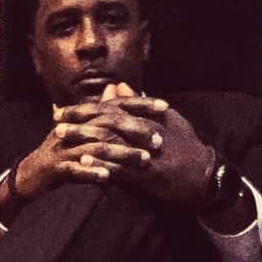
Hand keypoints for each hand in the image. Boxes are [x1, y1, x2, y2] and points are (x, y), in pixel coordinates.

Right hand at [8, 90, 150, 205]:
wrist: (31, 175)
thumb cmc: (62, 152)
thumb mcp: (82, 129)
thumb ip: (101, 110)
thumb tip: (116, 88)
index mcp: (84, 118)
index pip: (115, 105)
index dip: (140, 104)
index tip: (165, 107)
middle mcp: (75, 128)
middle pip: (108, 123)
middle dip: (135, 130)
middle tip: (159, 140)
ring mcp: (64, 148)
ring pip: (96, 147)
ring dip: (121, 154)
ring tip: (143, 160)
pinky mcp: (56, 168)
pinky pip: (74, 170)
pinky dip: (91, 173)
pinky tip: (108, 178)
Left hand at [53, 82, 213, 206]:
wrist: (205, 176)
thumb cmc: (186, 147)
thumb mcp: (167, 119)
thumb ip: (140, 103)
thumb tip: (119, 86)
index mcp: (149, 115)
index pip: (111, 106)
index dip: (85, 107)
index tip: (64, 109)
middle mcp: (146, 129)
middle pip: (107, 120)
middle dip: (79, 120)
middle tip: (56, 121)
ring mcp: (147, 151)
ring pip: (110, 141)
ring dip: (84, 139)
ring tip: (62, 140)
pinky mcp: (148, 173)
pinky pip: (121, 167)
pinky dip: (101, 163)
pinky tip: (84, 163)